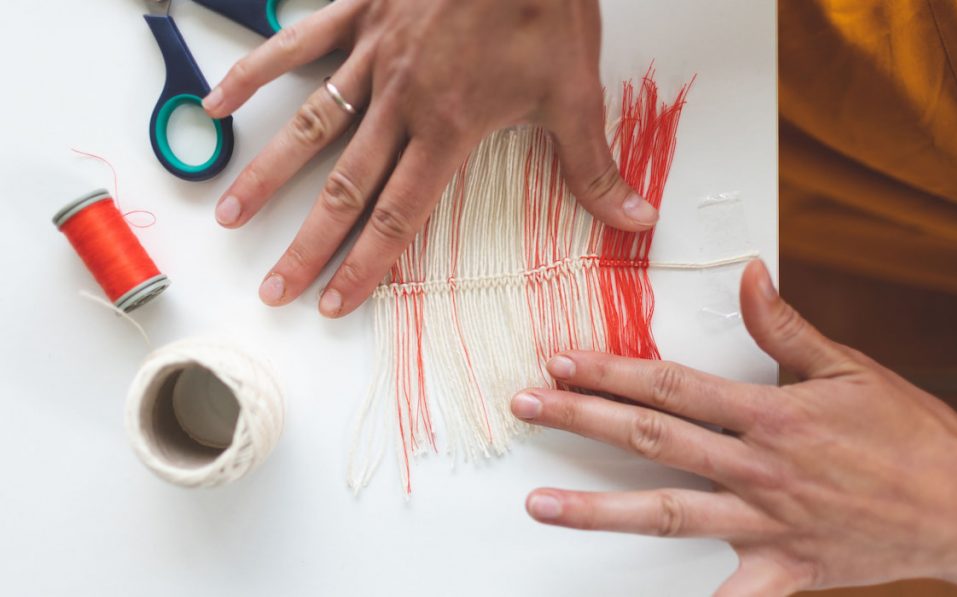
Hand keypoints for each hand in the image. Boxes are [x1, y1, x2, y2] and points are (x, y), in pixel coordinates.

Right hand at [204, 0, 657, 316]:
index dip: (366, 265)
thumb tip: (635, 221)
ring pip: (310, 128)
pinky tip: (218, 102)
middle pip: (344, 188)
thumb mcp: (575, 91)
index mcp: (449, 128)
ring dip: (268, 177)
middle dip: (309, 245)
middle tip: (274, 288)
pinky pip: (297, 46)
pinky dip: (256, 73)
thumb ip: (593, 166)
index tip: (334, 302)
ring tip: (232, 217)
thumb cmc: (545, 5)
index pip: (399, 214)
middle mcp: (401, 102)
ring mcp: (372, 58)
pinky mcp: (358, 15)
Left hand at [511, 260, 956, 595]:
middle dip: (581, 420)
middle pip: (652, 439)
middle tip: (526, 407)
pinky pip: (733, 596)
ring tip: (540, 502)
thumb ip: (787, 327)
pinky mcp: (787, 567)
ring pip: (668, 513)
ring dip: (598, 508)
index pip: (671, 385)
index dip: (610, 371)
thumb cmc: (911, 433)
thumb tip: (748, 275)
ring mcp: (769, 521)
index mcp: (772, 413)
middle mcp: (761, 467)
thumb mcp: (851, 367)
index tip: (562, 362)